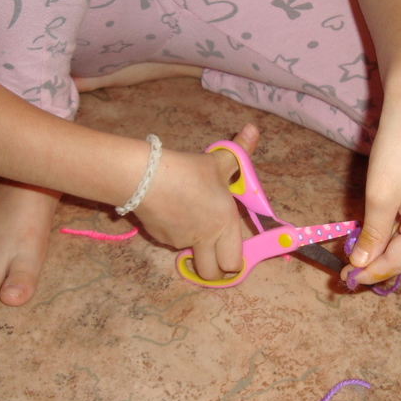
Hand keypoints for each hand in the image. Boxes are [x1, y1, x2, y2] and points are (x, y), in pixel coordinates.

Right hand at [134, 124, 259, 280]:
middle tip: (212, 252)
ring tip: (186, 212)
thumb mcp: (219, 160)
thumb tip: (253, 128)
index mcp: (225, 225)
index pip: (234, 263)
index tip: (232, 251)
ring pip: (189, 252)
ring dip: (191, 242)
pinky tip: (168, 209)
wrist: (146, 177)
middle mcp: (205, 239)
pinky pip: (170, 240)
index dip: (235, 262)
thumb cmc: (189, 170)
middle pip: (211, 273)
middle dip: (213, 268)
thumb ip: (241, 149)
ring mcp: (180, 241)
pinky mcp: (159, 238)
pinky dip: (172, 230)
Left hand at [341, 93, 400, 284]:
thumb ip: (372, 235)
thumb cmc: (397, 149)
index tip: (346, 280)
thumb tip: (363, 264)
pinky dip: (400, 227)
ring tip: (360, 250)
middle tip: (348, 269)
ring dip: (388, 243)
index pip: (399, 260)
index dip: (371, 272)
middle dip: (378, 259)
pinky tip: (380, 227)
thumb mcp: (379, 196)